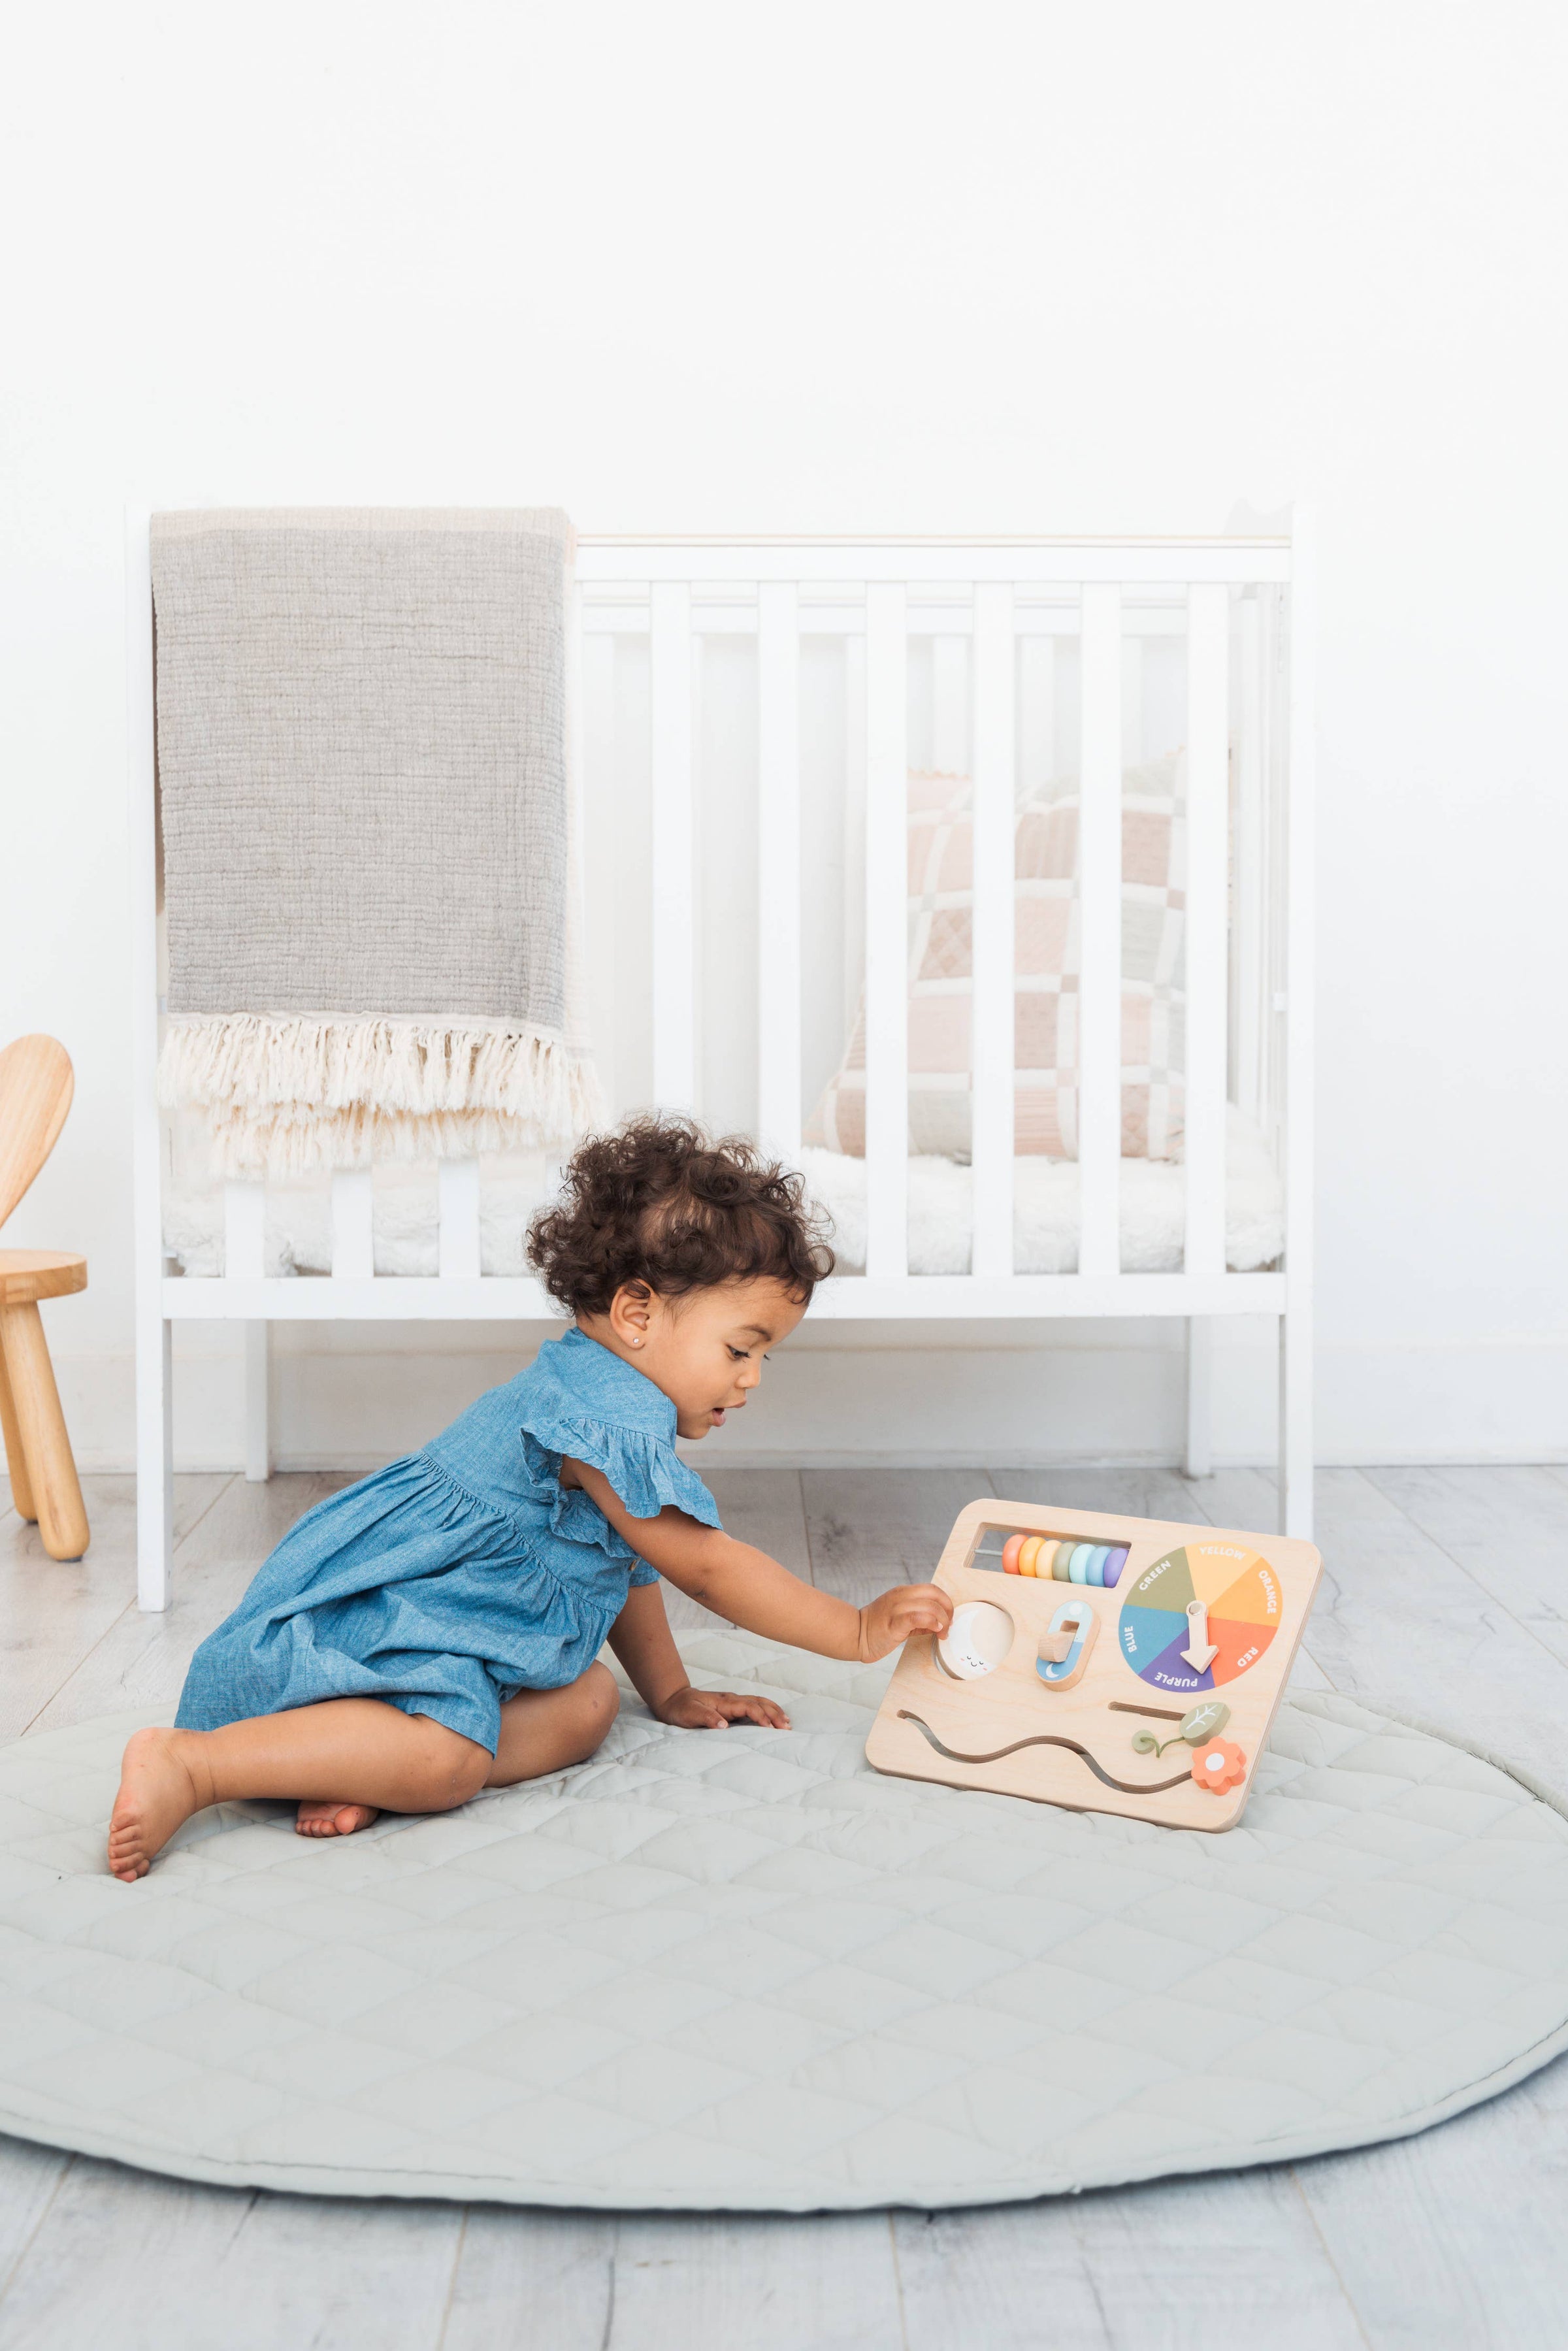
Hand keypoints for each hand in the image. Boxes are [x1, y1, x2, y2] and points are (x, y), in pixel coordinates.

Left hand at [653, 1685, 790, 1729]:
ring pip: (759, 1702)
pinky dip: (768, 1710)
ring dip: (774, 1711)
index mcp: (724, 1702)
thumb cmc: (681, 1709)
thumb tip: (724, 1725)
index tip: (770, 1728)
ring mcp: (733, 1702)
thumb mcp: (690, 1715)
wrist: (673, 1699)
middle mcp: (732, 1699)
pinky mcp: (733, 1706)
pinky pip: (755, 1705)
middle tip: (787, 1727)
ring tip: (787, 1722)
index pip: (748, 1707)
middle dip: (774, 1713)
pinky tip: (774, 1717)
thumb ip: (707, 1718)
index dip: (760, 1717)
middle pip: (759, 1702)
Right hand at [856, 1583, 953, 1661]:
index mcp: (902, 1592)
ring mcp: (896, 1608)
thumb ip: (920, 1617)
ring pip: (930, 1605)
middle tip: (947, 1625)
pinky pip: (917, 1617)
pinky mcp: (894, 1623)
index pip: (932, 1589)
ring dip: (942, 1620)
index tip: (948, 1617)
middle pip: (934, 1593)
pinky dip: (931, 1622)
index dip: (946, 1602)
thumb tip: (940, 1623)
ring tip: (941, 1632)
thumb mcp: (900, 1616)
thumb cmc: (877, 1627)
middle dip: (948, 1609)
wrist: (855, 1635)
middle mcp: (900, 1596)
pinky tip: (934, 1630)